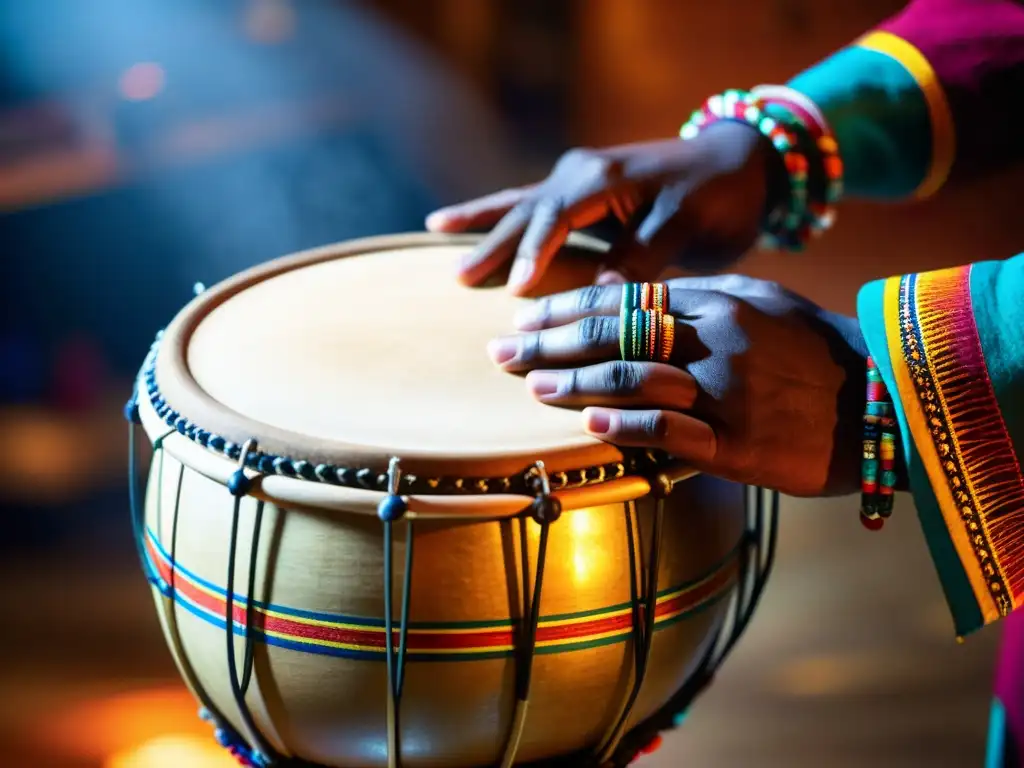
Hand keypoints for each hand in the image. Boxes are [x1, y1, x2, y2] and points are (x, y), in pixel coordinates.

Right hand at [427, 122, 781, 294]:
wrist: (738, 162)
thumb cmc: (719, 196)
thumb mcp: (689, 225)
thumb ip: (643, 255)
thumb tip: (603, 293)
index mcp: (604, 179)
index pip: (557, 220)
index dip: (534, 256)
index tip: (512, 293)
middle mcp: (582, 173)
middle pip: (527, 213)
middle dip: (491, 244)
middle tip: (457, 278)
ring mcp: (577, 178)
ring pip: (519, 203)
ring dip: (482, 223)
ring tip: (434, 230)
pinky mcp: (579, 190)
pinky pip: (530, 204)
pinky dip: (497, 213)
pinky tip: (459, 219)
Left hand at [487, 276, 867, 496]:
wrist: (884, 405)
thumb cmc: (817, 352)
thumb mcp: (764, 305)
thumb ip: (702, 299)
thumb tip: (638, 301)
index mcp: (719, 302)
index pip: (624, 298)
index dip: (567, 306)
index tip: (524, 313)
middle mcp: (716, 341)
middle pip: (614, 335)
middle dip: (549, 341)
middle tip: (500, 349)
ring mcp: (725, 393)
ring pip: (633, 381)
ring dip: (574, 383)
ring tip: (530, 384)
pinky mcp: (737, 444)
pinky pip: (669, 432)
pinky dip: (625, 427)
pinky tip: (588, 425)